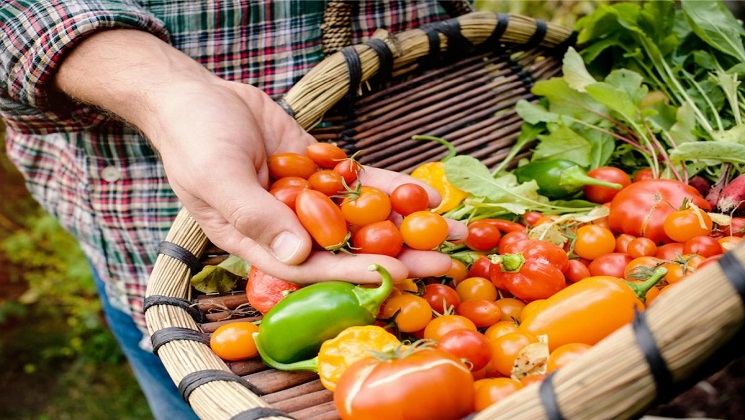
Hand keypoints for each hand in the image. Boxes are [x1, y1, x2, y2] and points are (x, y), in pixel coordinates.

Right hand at [52, 29, 465, 283]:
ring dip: (406, 223)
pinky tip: (426, 192)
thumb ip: (255, 216)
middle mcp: (286, 227)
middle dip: (396, 255)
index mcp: (257, 241)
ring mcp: (307, 197)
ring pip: (361, 217)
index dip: (354, 272)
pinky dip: (390, 188)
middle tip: (442, 260)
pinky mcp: (320, 169)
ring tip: (451, 230)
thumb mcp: (216, 178)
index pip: (311, 267)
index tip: (397, 274)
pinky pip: (358, 181)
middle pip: (348, 248)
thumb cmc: (192, 138)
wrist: (195, 95)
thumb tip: (298, 255)